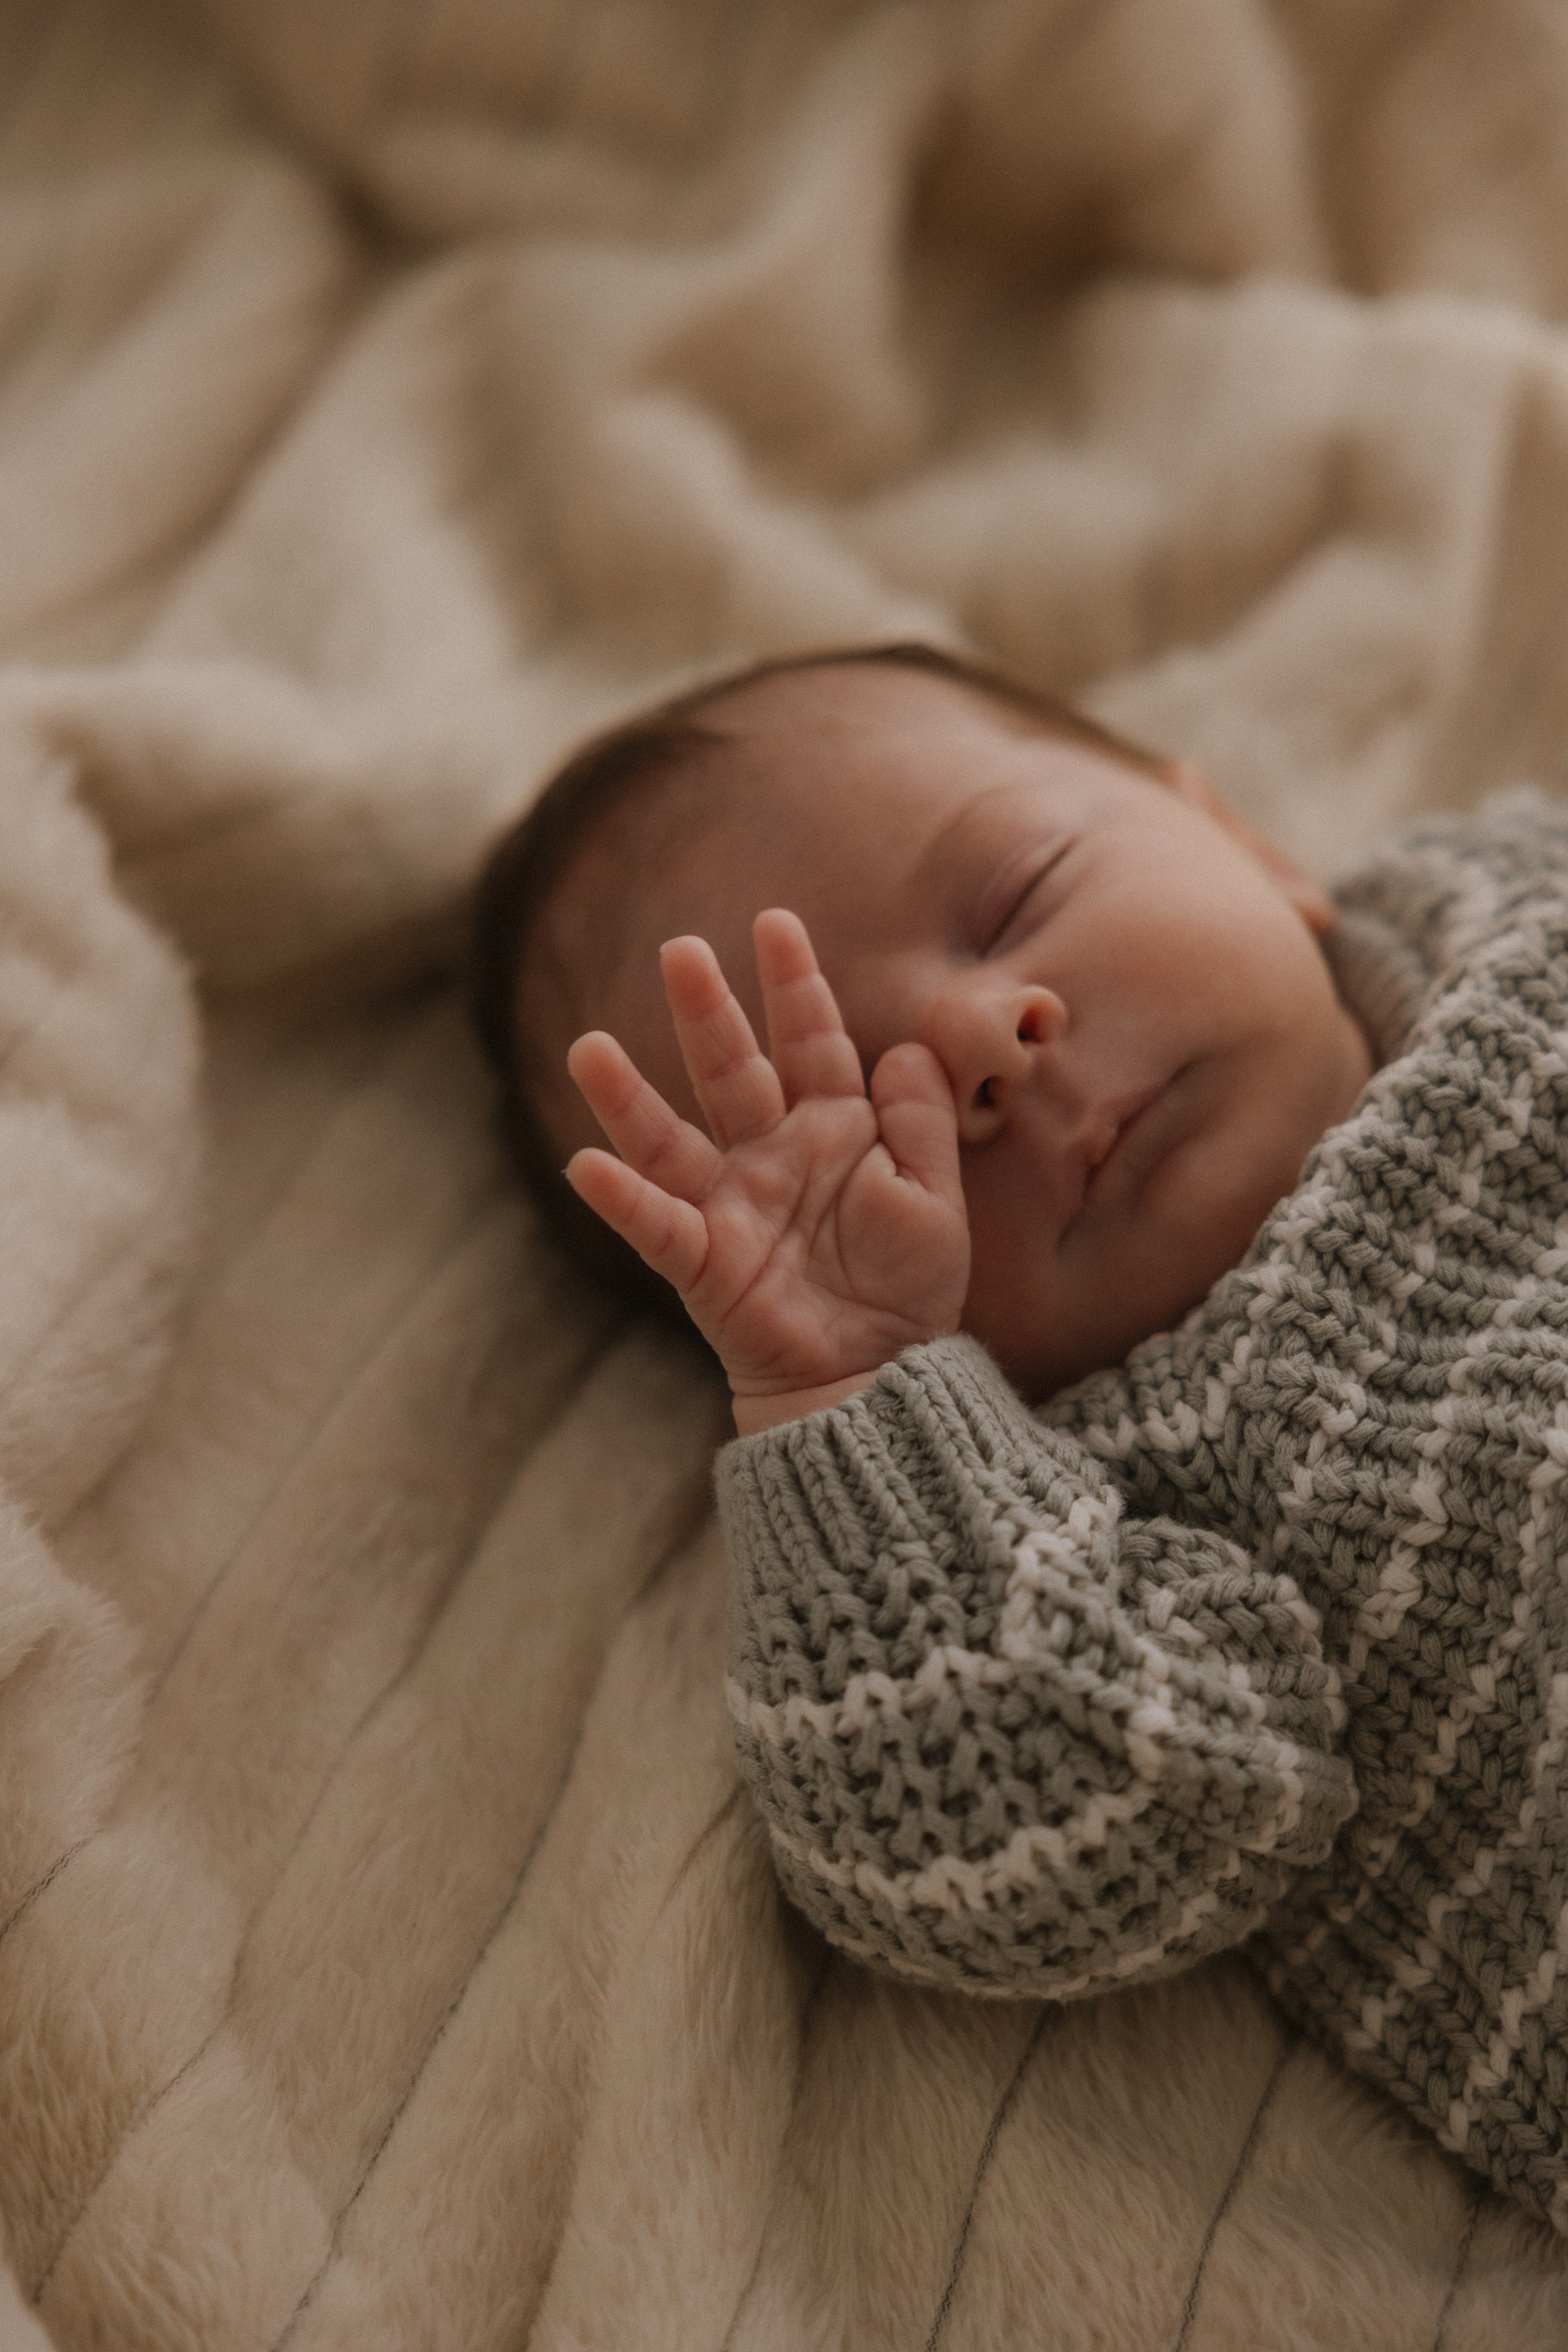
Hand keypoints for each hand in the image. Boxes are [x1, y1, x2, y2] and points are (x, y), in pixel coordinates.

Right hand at [565, 909, 969, 1430]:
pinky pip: (657, 1224)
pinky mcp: (705, 1263)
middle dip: (707, 1012)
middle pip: (731, 1071)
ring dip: (628, 1096)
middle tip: (680, 950)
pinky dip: (623, 1198)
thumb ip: (922, 1124)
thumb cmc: (908, 1290)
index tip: (774, 923)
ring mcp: (731, 1205)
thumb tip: (907, 1050)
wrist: (883, 1376)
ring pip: (671, 1139)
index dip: (794, 985)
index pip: (811, 1042)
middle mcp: (771, 1155)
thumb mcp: (935, 1199)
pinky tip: (587, 1165)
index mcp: (832, 1131)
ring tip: (588, 1048)